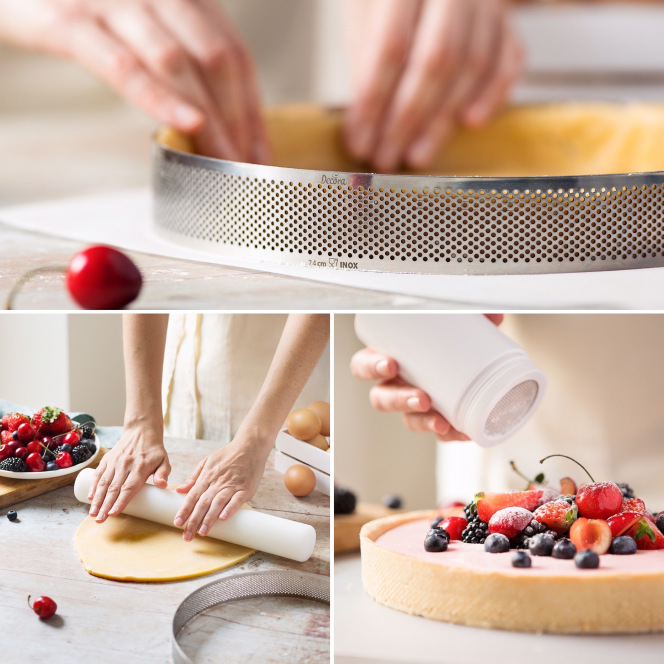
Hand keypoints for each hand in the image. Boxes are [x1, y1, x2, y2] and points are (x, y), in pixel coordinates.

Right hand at [0, 0, 268, 161]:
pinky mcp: (70, 22)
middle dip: (237, 120)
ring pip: (180, 65)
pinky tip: (185, 127)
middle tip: (244, 166)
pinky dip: (159, 100)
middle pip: (218, 60)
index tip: (260, 151)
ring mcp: (115, 2)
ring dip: (208, 121)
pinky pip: (124, 66)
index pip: (235, 54)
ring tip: (223, 162)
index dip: (252, 108)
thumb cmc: (79, 3)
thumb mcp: (141, 20)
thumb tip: (214, 118)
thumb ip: (180, 55)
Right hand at [88, 420, 170, 521]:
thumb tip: (163, 485)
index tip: (113, 513)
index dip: (121, 501)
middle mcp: (125, 465)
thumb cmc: (154, 451)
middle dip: (105, 505)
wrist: (141, 431)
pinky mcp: (107, 459)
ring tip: (92, 514)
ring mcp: (114, 462)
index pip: (129, 487)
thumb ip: (163, 473)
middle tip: (99, 520)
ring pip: (104, 483)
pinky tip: (89, 497)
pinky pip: (98, 474)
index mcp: (140, 467)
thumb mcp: (164, 460)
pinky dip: (92, 486)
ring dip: (97, 499)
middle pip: (114, 488)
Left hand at [173, 431, 270, 541]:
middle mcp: (218, 482)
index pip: (192, 496)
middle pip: (203, 503)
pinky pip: (237, 500)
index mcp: (207, 476)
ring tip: (202, 532)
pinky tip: (223, 518)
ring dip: (209, 518)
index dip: (184, 510)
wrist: (250, 446)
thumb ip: (193, 477)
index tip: (177, 523)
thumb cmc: (228, 455)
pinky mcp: (245, 488)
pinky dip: (230, 508)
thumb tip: (179, 490)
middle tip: (187, 536)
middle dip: (194, 520)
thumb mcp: (207, 461)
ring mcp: (232, 485)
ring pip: (218, 503)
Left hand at [344, 0, 522, 171]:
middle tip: (387, 158)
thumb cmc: (387, 0)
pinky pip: (509, 60)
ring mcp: (486, 1)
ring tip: (416, 156)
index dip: (374, 102)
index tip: (359, 141)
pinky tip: (469, 124)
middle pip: (436, 60)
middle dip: (407, 120)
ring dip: (442, 121)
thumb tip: (366, 122)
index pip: (391, 46)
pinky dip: (492, 95)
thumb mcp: (361, 16)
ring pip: (472, 65)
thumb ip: (364, 60)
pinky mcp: (505, 20)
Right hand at [350, 314, 502, 440]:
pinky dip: (450, 434)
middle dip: (399, 400)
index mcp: (388, 356)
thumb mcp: (456, 320)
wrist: (478, 358)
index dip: (371, 367)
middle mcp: (396, 383)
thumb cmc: (450, 336)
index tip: (390, 364)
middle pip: (382, 398)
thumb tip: (494, 316)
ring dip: (423, 421)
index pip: (364, 365)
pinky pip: (439, 432)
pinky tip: (462, 433)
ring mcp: (416, 403)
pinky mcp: (438, 418)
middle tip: (422, 397)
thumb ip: (471, 314)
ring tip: (442, 421)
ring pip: (409, 419)